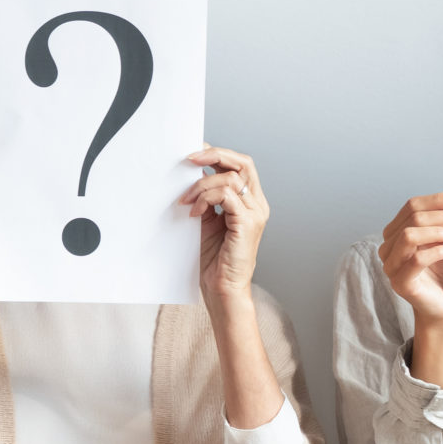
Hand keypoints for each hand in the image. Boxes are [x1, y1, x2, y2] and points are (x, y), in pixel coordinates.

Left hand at [185, 146, 266, 307]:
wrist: (222, 290)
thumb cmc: (214, 260)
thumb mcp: (206, 221)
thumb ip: (205, 198)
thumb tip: (191, 174)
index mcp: (250, 202)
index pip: (240, 165)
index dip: (218, 153)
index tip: (193, 153)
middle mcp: (257, 205)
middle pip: (243, 163)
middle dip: (214, 155)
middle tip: (189, 158)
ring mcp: (255, 214)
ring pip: (230, 178)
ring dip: (201, 185)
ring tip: (185, 200)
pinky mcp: (247, 224)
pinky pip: (226, 196)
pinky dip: (205, 199)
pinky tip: (193, 212)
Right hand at [379, 194, 442, 325]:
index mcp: (395, 234)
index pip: (411, 206)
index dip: (435, 200)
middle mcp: (388, 248)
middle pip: (412, 218)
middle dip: (441, 215)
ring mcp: (391, 266)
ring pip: (409, 235)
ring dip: (437, 231)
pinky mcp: (401, 283)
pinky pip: (416, 260)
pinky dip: (437, 251)